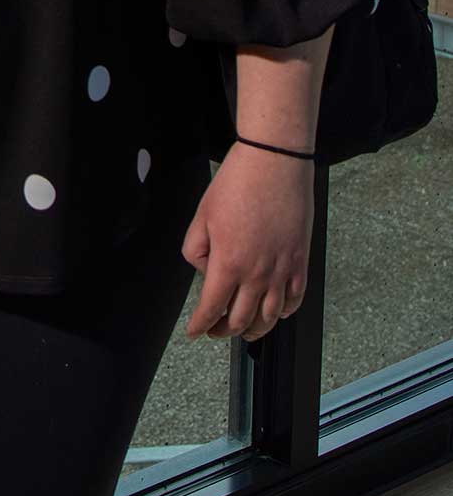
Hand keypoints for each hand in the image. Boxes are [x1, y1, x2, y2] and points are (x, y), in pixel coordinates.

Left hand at [180, 144, 313, 342]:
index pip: (212, 308)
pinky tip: (276, 313)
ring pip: (270, 317)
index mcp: (229, 263)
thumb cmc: (238, 183)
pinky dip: (284, 313)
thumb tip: (206, 271)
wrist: (274, 164)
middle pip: (240, 319)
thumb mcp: (202, 216)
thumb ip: (197, 250)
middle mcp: (258, 273)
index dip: (200, 324)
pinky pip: (294, 300)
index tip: (194, 330)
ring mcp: (282, 270)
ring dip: (254, 329)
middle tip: (214, 331)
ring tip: (244, 331)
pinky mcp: (300, 262)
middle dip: (223, 330)